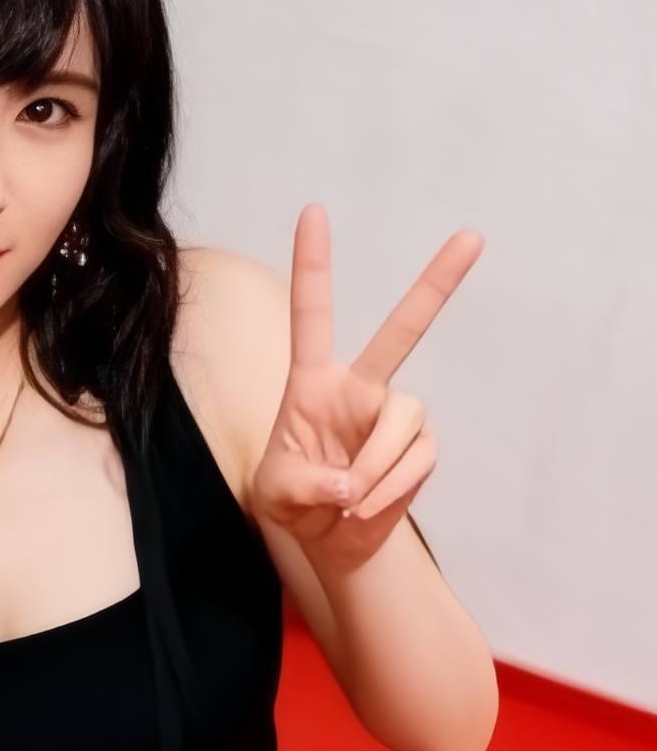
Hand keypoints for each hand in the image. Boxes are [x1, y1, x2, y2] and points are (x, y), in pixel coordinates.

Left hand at [249, 204, 483, 567]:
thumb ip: (302, 483)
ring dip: (374, 467)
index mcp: (313, 383)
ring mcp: (394, 415)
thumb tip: (348, 485)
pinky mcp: (420, 447)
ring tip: (348, 502)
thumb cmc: (294, 502)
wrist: (331, 540)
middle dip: (437, 285)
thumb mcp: (275, 495)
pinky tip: (364, 509)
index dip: (313, 265)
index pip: (312, 315)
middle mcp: (360, 388)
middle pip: (402, 330)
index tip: (313, 211)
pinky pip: (415, 460)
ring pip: (403, 420)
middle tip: (473, 236)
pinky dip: (389, 490)